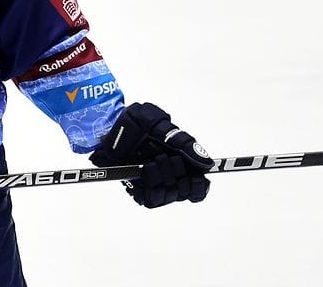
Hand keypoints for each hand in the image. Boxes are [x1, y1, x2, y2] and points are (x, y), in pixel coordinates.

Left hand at [90, 102, 212, 207]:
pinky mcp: (141, 190)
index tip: (195, 176)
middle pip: (185, 191)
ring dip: (160, 175)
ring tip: (150, 160)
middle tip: (164, 156)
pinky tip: (143, 170)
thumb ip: (186, 145)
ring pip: (169, 194)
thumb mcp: (164, 128)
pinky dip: (148, 182)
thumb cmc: (140, 124)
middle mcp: (171, 177)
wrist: (113, 127)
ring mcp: (156, 185)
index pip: (198, 189)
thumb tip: (208, 164)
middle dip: (176, 171)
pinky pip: (152, 198)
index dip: (199, 186)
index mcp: (183, 164)